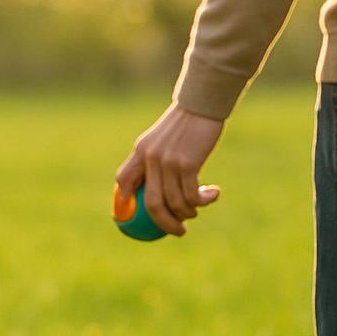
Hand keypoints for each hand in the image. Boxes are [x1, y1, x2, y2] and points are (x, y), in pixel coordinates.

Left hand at [115, 103, 223, 235]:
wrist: (202, 105)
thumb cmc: (185, 124)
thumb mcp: (163, 139)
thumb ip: (155, 159)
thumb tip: (156, 185)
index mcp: (140, 151)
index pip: (123, 178)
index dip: (124, 199)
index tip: (132, 215)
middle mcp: (150, 158)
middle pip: (151, 203)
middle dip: (165, 223)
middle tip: (180, 230)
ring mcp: (167, 162)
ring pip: (175, 203)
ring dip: (190, 212)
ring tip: (199, 209)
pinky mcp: (187, 164)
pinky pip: (192, 195)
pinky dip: (203, 200)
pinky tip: (213, 194)